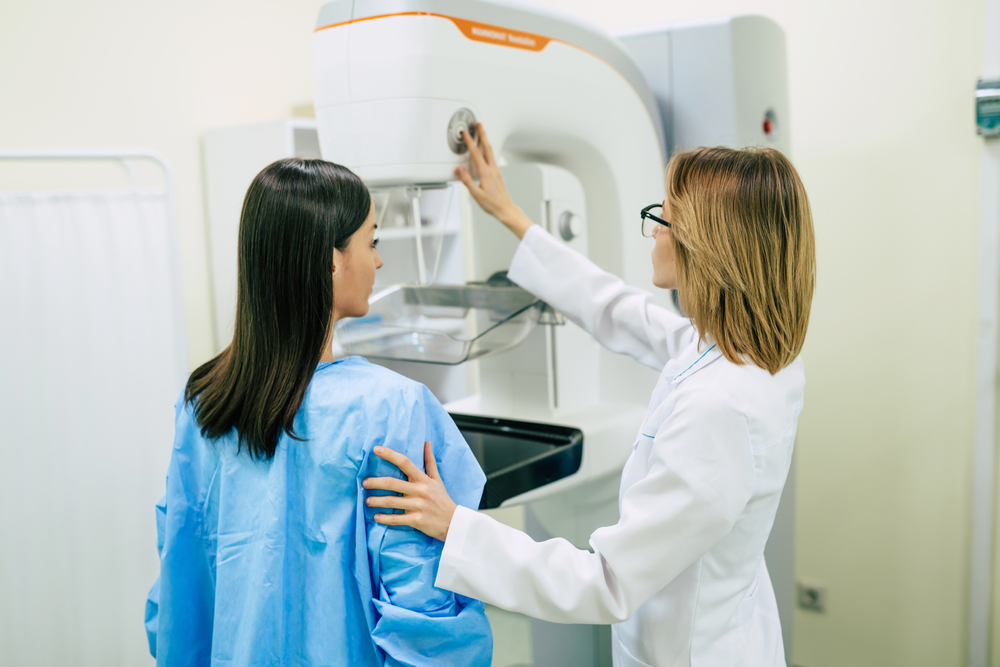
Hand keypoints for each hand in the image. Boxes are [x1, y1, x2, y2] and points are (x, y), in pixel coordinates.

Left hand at [363, 441, 457, 541]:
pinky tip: (376, 517)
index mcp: (423, 479)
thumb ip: (429, 461)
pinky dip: (384, 519)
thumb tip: (426, 442)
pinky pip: (396, 519)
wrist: (454, 522)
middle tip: (364, 483)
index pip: (405, 462)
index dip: (389, 454)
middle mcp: (419, 491)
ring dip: (376, 501)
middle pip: (392, 483)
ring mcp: (417, 506)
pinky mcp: (416, 520)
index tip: (376, 449)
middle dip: (375, 482)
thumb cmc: (442, 499)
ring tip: (367, 501)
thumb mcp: (437, 479)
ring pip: (391, 502)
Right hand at [455, 123, 533, 239]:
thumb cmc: (492, 204)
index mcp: (486, 173)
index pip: (476, 154)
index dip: (470, 142)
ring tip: (482, 133)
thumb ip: (467, 181)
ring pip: (490, 151)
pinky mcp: (497, 174)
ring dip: (486, 141)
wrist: (506, 209)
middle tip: (479, 124)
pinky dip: (487, 150)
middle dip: (483, 134)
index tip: (466, 133)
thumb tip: (459, 170)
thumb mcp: (476, 194)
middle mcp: (492, 169)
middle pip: (487, 147)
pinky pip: (492, 158)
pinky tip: (486, 151)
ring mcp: (496, 171)